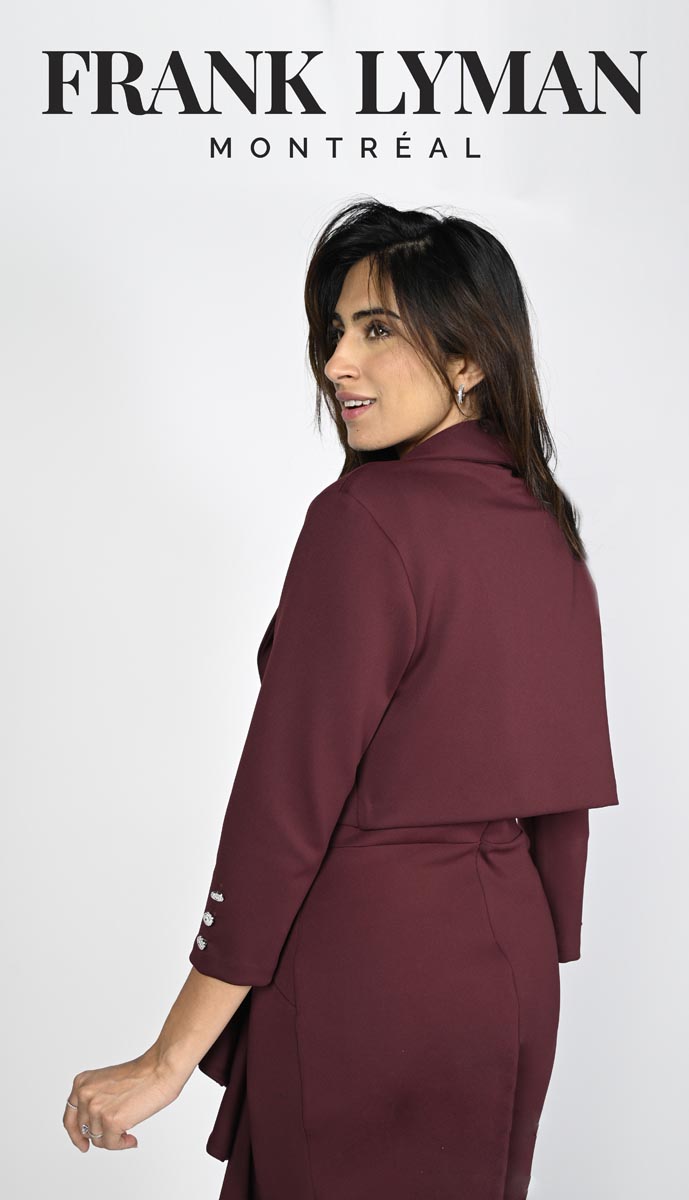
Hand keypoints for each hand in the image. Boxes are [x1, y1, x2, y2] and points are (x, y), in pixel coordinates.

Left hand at [63, 1047, 183, 1151]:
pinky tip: (132, 1137)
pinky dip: (122, 1144)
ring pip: (98, 1140)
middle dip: (101, 1136)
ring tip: (129, 1131)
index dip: (75, 1134)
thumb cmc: (142, 1075)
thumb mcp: (107, 1083)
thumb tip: (92, 1131)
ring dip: (114, 1140)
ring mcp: (96, 1107)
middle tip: (116, 1137)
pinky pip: (111, 1144)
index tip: (83, 1144)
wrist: (161, 1069)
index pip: (70, 1116)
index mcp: (82, 1082)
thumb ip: (95, 1101)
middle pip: (85, 1131)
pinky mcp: (110, 1120)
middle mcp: (85, 1094)